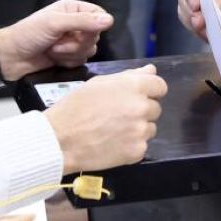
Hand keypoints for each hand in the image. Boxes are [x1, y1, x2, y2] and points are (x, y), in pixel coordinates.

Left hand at [0, 0, 112, 80]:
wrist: (11, 58)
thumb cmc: (27, 35)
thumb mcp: (55, 23)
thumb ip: (82, 21)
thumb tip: (108, 20)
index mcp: (72, 9)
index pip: (98, 15)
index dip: (95, 25)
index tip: (83, 31)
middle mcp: (74, 24)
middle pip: (95, 35)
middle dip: (77, 42)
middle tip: (58, 41)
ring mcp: (72, 42)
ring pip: (89, 50)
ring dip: (70, 53)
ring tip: (52, 50)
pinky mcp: (69, 57)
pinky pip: (81, 61)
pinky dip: (67, 62)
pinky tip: (54, 58)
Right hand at [45, 64, 166, 172]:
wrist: (60, 140)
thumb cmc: (76, 107)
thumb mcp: (99, 83)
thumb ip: (129, 76)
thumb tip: (151, 70)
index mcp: (134, 86)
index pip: (160, 86)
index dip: (149, 91)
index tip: (137, 97)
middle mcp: (142, 107)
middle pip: (155, 108)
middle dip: (141, 111)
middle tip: (119, 116)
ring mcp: (141, 131)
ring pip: (150, 128)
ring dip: (138, 129)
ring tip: (114, 131)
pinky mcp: (137, 151)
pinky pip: (142, 146)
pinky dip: (131, 146)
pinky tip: (113, 144)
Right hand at [177, 0, 220, 39]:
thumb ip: (218, 2)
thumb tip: (197, 20)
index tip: (196, 6)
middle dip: (192, 12)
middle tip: (201, 24)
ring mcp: (197, 0)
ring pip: (185, 13)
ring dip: (194, 24)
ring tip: (209, 32)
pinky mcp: (201, 15)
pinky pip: (192, 25)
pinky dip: (200, 32)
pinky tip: (211, 36)